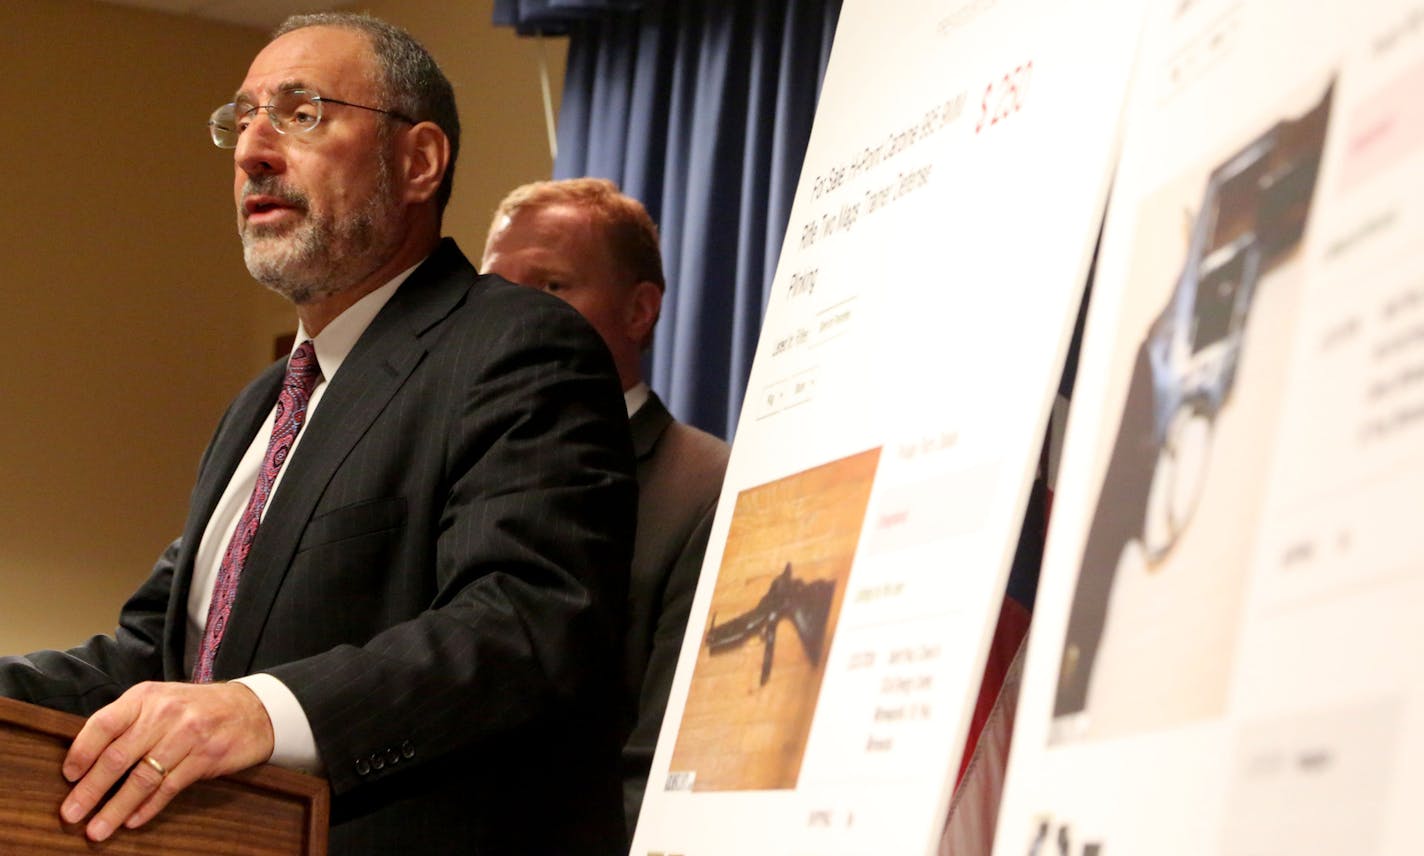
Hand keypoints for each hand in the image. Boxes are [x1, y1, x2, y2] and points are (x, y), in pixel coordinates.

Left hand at [59, 681, 274, 841]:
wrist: (252, 709)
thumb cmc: (196, 709)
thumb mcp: (160, 701)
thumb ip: (129, 722)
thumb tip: (87, 759)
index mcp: (146, 697)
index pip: (104, 724)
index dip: (82, 752)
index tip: (68, 777)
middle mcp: (165, 713)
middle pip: (118, 757)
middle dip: (90, 790)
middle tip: (71, 814)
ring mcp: (188, 735)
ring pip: (142, 778)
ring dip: (116, 808)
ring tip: (97, 829)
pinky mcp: (206, 757)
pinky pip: (169, 787)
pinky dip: (148, 808)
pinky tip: (133, 821)